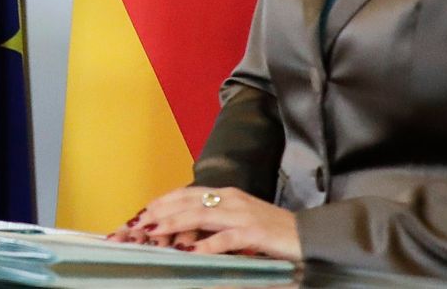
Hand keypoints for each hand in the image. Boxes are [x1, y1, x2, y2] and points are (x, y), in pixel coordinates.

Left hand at [114, 185, 300, 260]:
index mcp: (225, 194)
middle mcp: (230, 200)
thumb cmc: (271, 230)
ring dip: (174, 224)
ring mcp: (241, 215)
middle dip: (160, 212)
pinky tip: (190, 252)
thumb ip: (215, 221)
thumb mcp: (239, 220)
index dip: (163, 202)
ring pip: (200, 215)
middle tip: (139, 223)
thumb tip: (187, 232)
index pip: (186, 193)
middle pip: (187, 201)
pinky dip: (206, 246)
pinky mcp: (253, 233)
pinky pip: (224, 239)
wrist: (307, 235)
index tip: (143, 212)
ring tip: (155, 232)